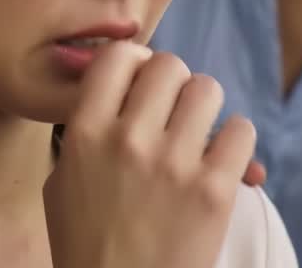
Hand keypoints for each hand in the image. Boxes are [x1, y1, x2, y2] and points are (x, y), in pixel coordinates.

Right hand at [44, 44, 256, 267]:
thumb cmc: (86, 246)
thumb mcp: (61, 182)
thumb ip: (83, 130)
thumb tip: (114, 87)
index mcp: (84, 134)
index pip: (117, 55)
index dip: (135, 61)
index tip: (141, 81)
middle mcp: (127, 141)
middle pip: (168, 65)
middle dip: (173, 83)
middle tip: (172, 111)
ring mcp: (173, 165)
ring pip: (207, 89)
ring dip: (205, 108)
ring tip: (199, 133)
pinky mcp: (214, 192)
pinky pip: (241, 131)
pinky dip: (235, 142)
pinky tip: (222, 160)